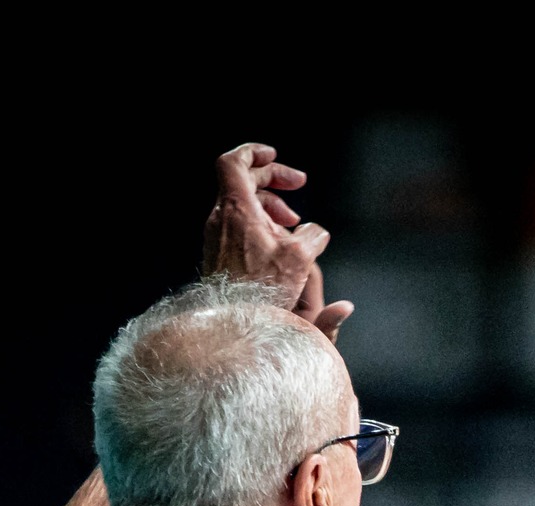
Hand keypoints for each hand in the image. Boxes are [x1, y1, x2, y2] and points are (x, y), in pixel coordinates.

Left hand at [202, 143, 353, 341]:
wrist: (230, 322)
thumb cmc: (260, 291)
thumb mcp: (298, 260)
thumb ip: (313, 237)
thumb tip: (316, 232)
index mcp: (237, 209)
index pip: (234, 162)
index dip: (255, 153)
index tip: (275, 156)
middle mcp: (221, 219)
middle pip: (242, 182)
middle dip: (273, 180)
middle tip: (298, 186)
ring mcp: (218, 236)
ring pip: (242, 205)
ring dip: (270, 206)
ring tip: (293, 222)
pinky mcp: (219, 254)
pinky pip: (239, 227)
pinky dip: (261, 225)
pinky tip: (280, 245)